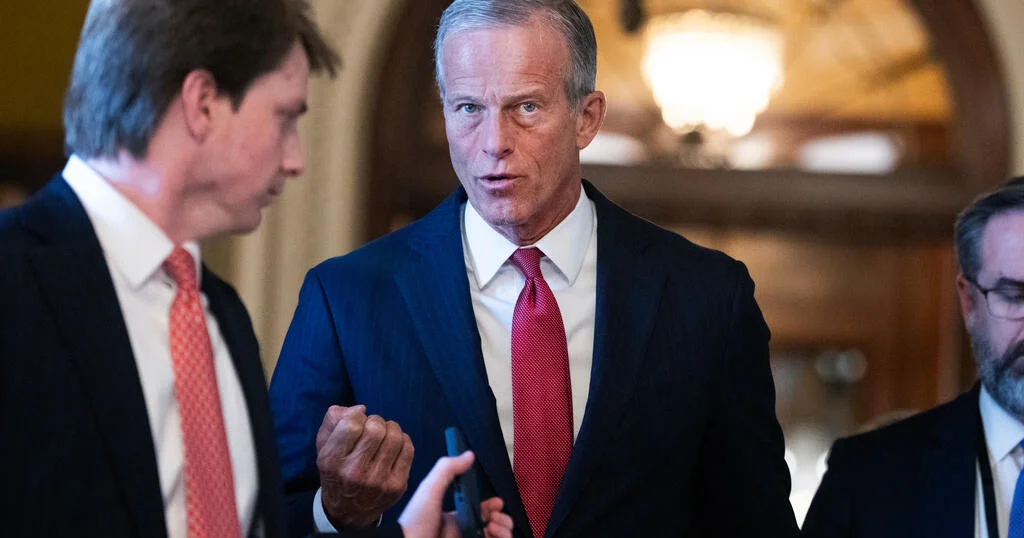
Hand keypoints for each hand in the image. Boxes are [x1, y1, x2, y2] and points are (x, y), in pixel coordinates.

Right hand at [316, 405, 414, 528]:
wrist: (347, 511)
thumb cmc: (337, 470)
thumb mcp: (324, 446)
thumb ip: (333, 421)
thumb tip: (360, 409)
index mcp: (332, 461)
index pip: (351, 424)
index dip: (356, 414)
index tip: (357, 419)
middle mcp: (354, 473)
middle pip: (376, 429)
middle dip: (375, 420)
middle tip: (372, 426)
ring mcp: (377, 481)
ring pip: (395, 437)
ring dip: (390, 427)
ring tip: (383, 432)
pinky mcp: (396, 486)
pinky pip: (408, 449)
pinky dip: (402, 440)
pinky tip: (393, 444)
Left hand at [399, 451, 513, 537]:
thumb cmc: (415, 521)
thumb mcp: (430, 490)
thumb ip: (446, 470)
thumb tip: (469, 454)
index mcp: (455, 516)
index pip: (482, 511)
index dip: (493, 506)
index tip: (497, 502)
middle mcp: (464, 530)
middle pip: (495, 524)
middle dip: (503, 518)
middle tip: (496, 516)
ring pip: (498, 535)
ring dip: (505, 528)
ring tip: (494, 525)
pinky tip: (492, 533)